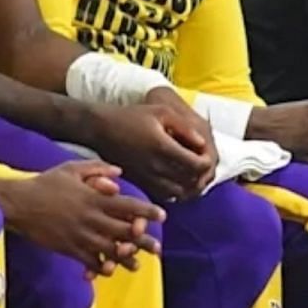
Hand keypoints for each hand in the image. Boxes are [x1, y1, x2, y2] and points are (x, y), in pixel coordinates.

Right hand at [0, 161, 165, 277]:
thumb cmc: (45, 183)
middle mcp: (92, 218)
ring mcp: (81, 235)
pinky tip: (109, 271)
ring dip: (126, 258)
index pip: (128, 205)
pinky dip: (100, 267)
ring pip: (110, 250)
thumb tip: (120, 172)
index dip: (147, 211)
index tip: (162, 216)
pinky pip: (89, 261)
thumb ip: (98, 168)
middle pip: (125, 232)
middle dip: (143, 241)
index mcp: (95, 198)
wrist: (18, 203)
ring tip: (137, 265)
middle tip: (157, 249)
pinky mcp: (69, 248)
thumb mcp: (72, 168)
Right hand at [87, 91, 216, 201]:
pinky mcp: (139, 184)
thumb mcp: (161, 112)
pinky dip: (176, 192)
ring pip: (179, 193)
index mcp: (163, 147)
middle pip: (191, 181)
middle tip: (201, 165)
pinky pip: (164, 196)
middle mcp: (155, 167)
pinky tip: (177, 180)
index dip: (207, 162)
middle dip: (202, 175)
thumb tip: (202, 143)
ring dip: (190, 186)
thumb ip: (185, 127)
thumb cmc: (132, 116)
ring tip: (191, 174)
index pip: (197, 165)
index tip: (204, 153)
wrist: (101, 129)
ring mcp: (146, 178)